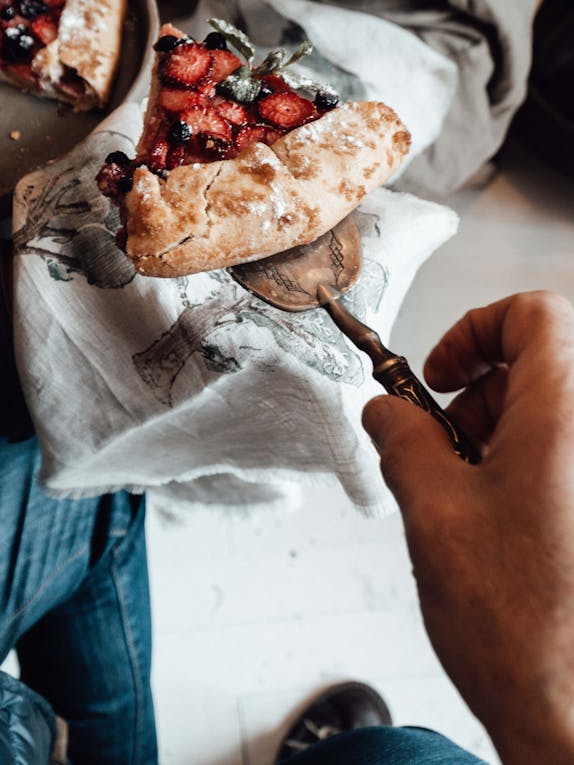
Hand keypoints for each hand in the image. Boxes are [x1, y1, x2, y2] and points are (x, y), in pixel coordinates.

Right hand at [362, 291, 573, 763]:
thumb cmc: (519, 627)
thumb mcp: (432, 511)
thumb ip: (402, 439)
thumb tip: (385, 410)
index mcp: (566, 416)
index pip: (533, 313)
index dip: (476, 328)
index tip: (437, 374)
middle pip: (542, 363)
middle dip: (477, 393)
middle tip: (438, 445)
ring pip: (554, 413)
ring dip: (499, 434)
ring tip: (461, 494)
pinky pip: (567, 458)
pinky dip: (527, 468)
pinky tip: (495, 522)